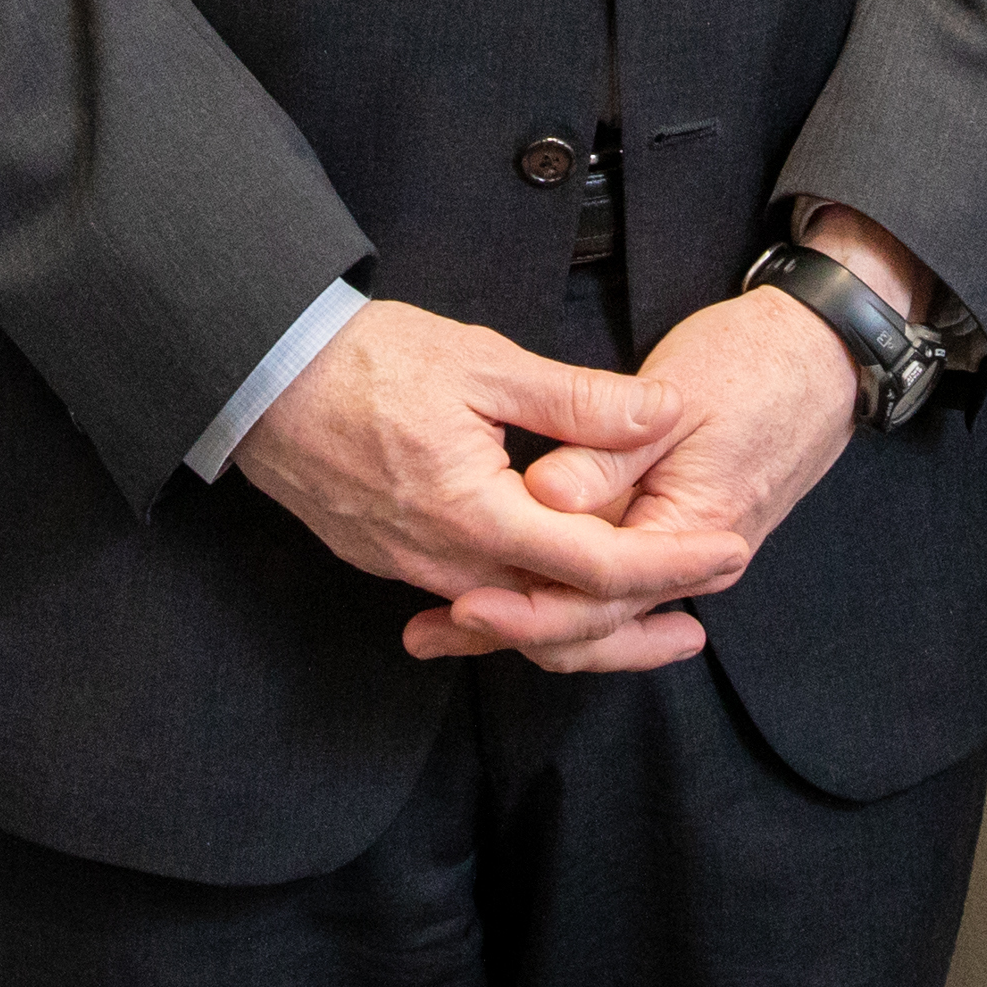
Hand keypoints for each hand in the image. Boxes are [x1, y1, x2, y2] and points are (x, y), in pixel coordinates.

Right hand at [235, 296, 700, 645]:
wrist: (258, 375)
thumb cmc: (364, 360)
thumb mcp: (482, 363)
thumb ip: (576, 400)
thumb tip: (662, 412)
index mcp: (474, 513)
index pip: (593, 566)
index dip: (670, 563)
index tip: (727, 551)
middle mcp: (445, 560)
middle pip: (559, 619)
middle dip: (638, 626)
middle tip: (703, 618)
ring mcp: (411, 568)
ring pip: (516, 619)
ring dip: (585, 619)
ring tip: (648, 611)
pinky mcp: (389, 560)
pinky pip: (474, 601)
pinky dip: (528, 604)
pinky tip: (556, 587)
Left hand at [458, 287, 860, 670]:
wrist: (822, 356)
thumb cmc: (753, 365)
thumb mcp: (680, 398)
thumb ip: (606, 451)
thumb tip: (542, 493)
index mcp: (691, 531)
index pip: (595, 597)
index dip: (523, 607)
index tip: (462, 602)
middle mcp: (688, 561)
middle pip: (588, 625)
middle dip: (506, 632)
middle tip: (427, 633)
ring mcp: (681, 555)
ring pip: (592, 614)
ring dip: (521, 620)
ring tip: (443, 625)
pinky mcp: (668, 538)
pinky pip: (606, 589)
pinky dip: (551, 593)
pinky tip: (499, 586)